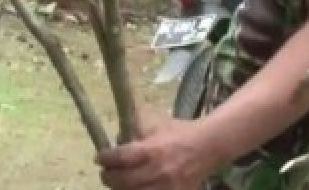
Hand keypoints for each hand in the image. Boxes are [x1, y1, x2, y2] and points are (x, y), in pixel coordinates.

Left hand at [98, 116, 222, 189]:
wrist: (208, 146)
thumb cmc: (180, 132)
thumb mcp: (156, 124)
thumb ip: (135, 127)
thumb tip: (116, 137)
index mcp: (152, 150)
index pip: (120, 158)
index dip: (105, 158)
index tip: (100, 158)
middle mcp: (157, 171)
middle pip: (122, 181)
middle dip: (108, 177)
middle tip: (106, 173)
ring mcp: (166, 188)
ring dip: (121, 189)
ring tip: (119, 183)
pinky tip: (136, 188)